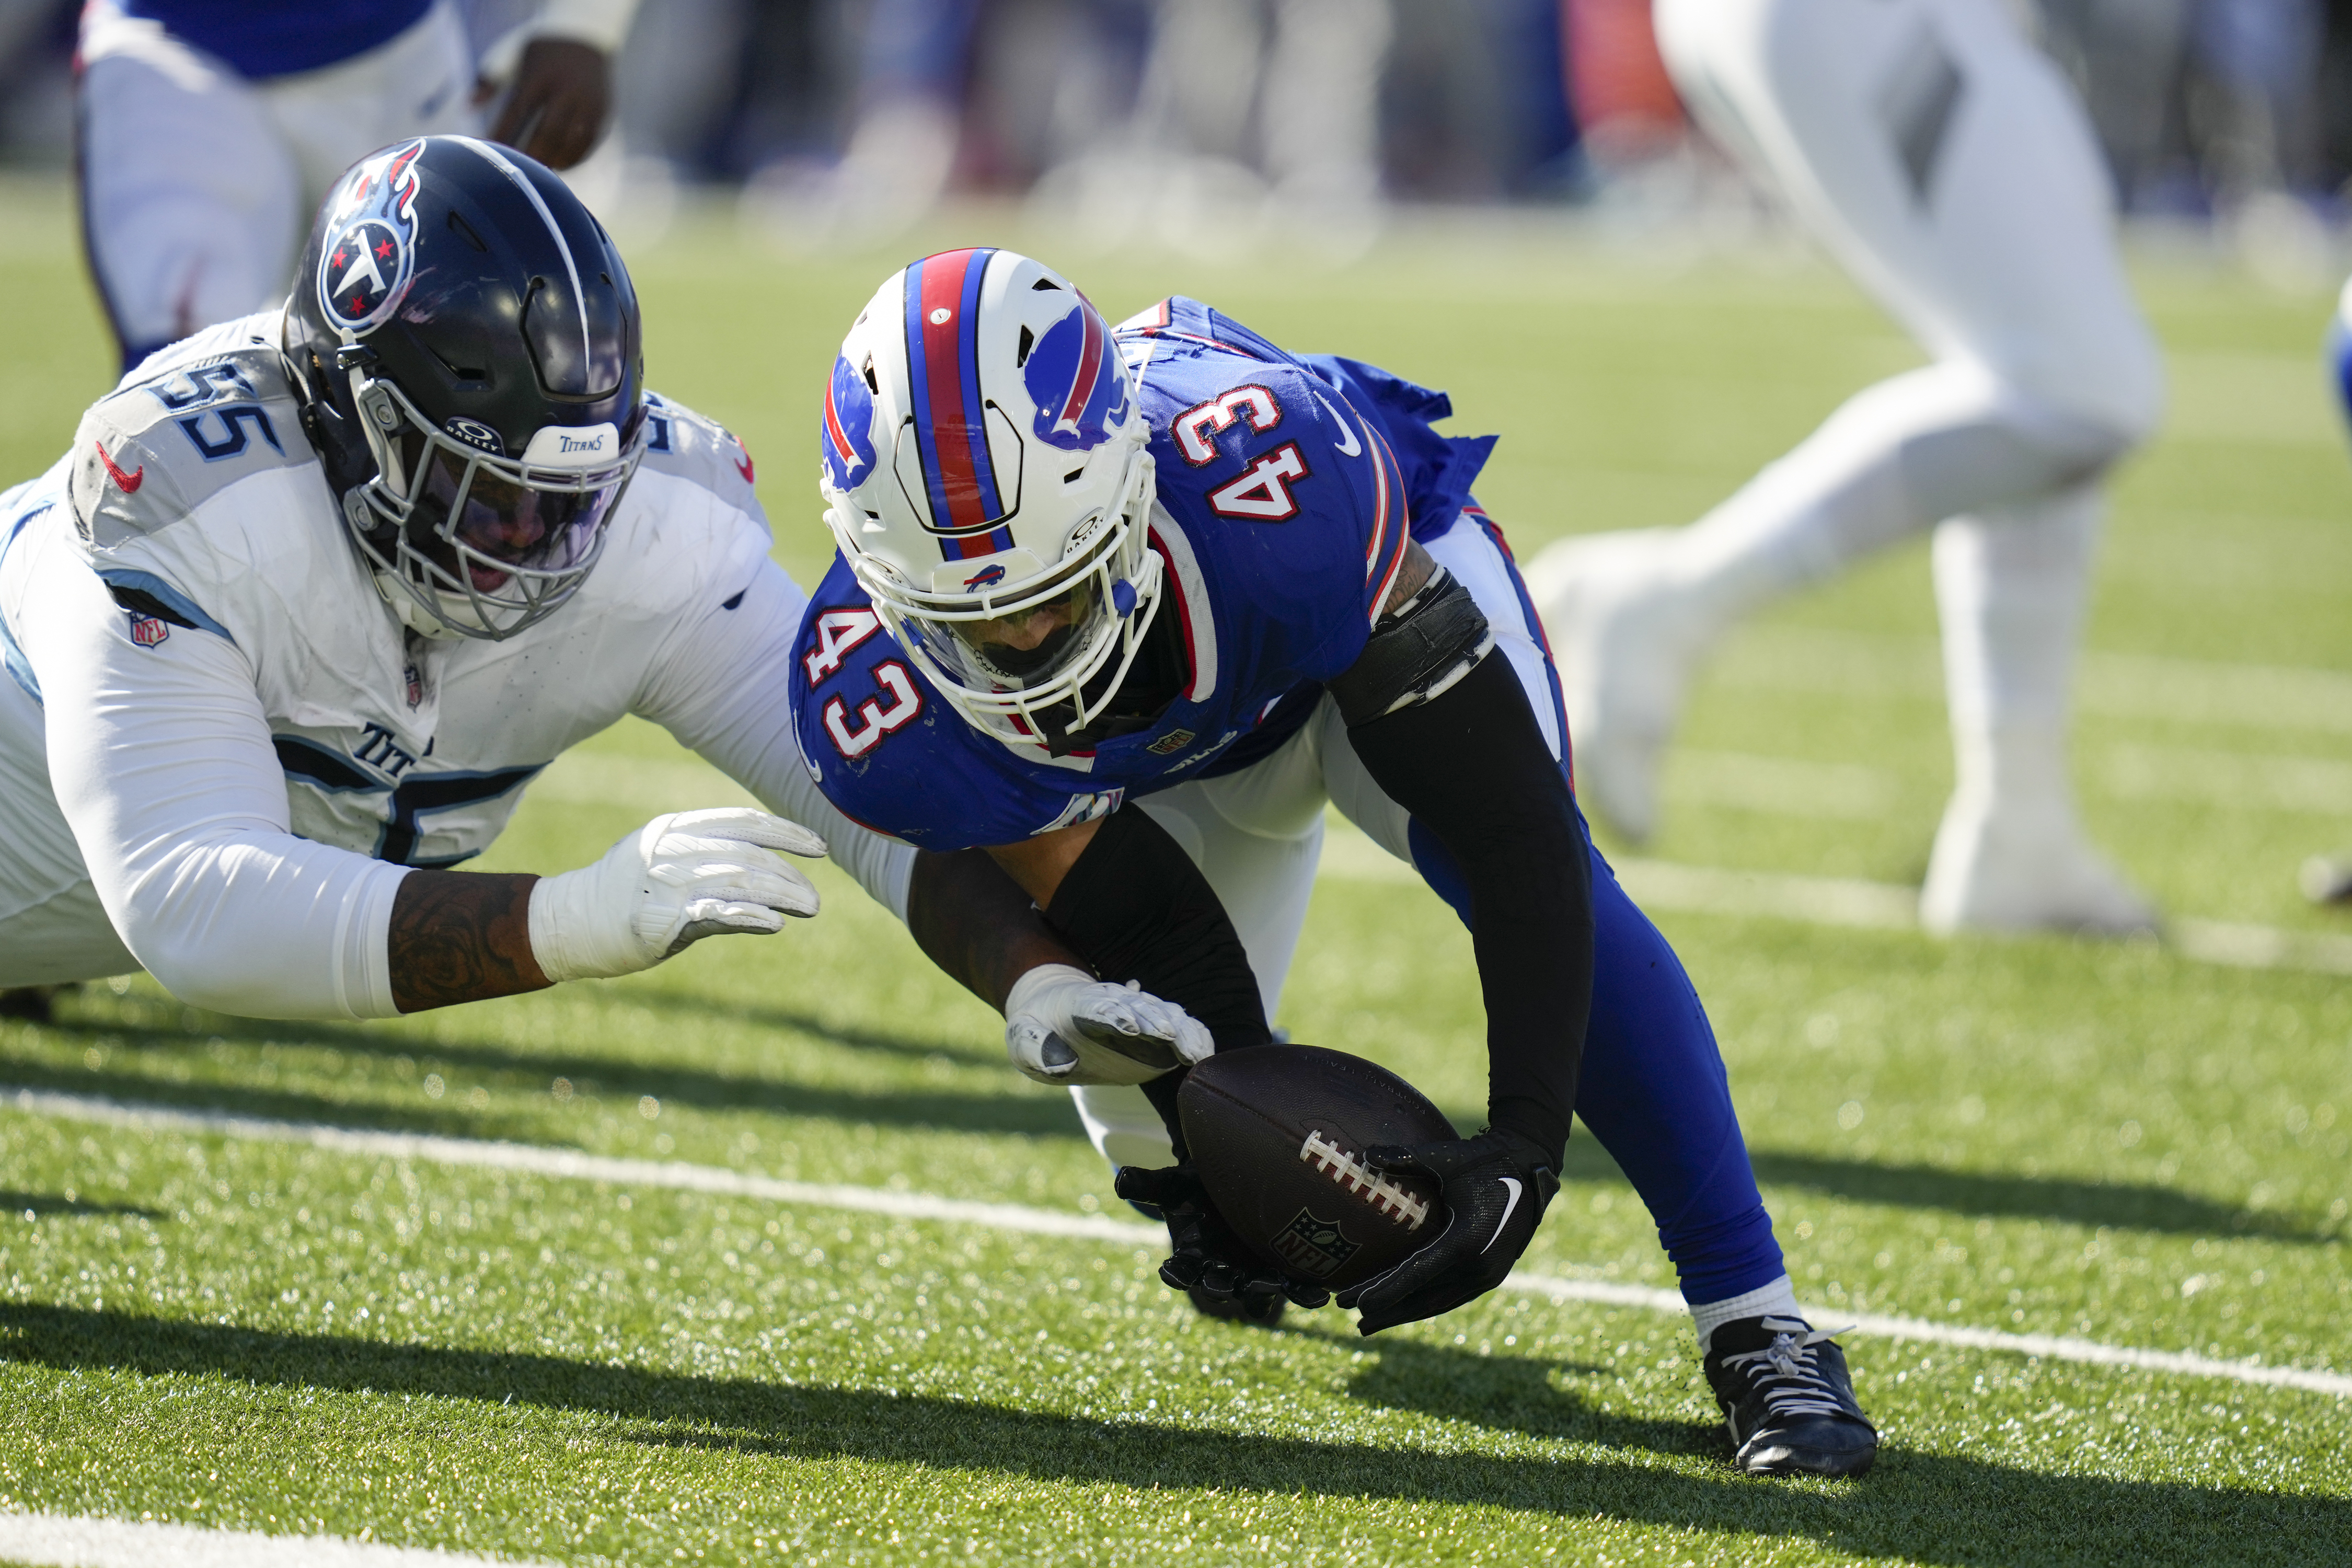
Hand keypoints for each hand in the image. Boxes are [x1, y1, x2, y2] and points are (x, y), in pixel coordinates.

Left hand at [477, 37, 611, 168]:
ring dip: (555, 160)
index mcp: (539, 77)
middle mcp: (566, 91)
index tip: (491, 151)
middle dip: (532, 156)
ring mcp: (588, 103)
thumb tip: (468, 106)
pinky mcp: (603, 111)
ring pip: (571, 143)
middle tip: (520, 172)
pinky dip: (575, 157)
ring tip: (542, 170)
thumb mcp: (512, 56)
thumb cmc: (541, 51)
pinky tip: (561, 163)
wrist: (585, 34)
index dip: (503, 135)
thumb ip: (490, 80)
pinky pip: (589, 143)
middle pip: (547, 134)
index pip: (517, 114)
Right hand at [528, 807, 823, 981]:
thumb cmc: (623, 890)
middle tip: (814, 899)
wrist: (569, 921)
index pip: (743, 820)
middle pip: (748, 854)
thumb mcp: (664, 856)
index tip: (818, 846)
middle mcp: (674, 847)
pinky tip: (773, 923)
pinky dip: (749, 915)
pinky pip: (715, 913)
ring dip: (781, 896)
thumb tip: (764, 863)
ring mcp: (667, 881)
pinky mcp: (661, 917)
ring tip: (809, 908)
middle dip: (788, 875)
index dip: (785, 832)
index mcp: (677, 827)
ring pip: (740, 882)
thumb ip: (707, 852)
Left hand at [1002, 964, 1212, 1083]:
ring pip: (1163, 1016)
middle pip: (1138, 1009)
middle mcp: (1114, 1005)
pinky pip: (1178, 1028)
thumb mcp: (1022, 1039)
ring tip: (1195, 1052)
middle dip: (1154, 1021)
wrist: (1055, 1011)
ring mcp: (1137, 1015)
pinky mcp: (1152, 1031)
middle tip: (1169, 1036)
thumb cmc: (1036, 1028)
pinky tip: (1205, 1052)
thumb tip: (1062, 1064)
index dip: (1113, 1015)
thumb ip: (1035, 1048)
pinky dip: (1192, 1036)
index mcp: (1079, 1005)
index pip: (1098, 1008)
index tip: (1128, 1027)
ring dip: (1179, 1031)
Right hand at [1115, 1163, 1327, 1311]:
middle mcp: (1222, 1271)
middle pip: (1221, 1285)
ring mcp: (1253, 1273)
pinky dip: (1305, 1291)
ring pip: (1260, 1292)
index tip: (1172, 1271)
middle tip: (1227, 1284)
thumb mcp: (1173, 1183)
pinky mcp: (1283, 1268)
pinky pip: (1295, 1285)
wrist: (1229, 1185)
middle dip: (1223, 1286)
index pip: (1180, 1270)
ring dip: (1268, 1293)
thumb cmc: (1196, 1186)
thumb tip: (1120, 1180)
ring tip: (1276, 1288)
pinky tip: (1321, 1293)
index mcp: (1192, 1257)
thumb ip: (1148, 1184)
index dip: (1176, 1273)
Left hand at [1334, 1129, 1557, 1334]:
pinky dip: (1425, 1304)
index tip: (1355, 1304)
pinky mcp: (1492, 1274)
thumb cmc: (1484, 1159)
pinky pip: (1453, 1297)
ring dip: (1403, 1313)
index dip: (1385, 1291)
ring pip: (1438, 1303)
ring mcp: (1489, 1274)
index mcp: (1467, 1240)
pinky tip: (1403, 1307)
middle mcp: (1479, 1265)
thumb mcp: (1446, 1156)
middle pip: (1424, 1298)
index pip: (1417, 1273)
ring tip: (1368, 1322)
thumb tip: (1366, 1155)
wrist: (1529, 1166)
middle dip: (1386, 1310)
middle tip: (1350, 1316)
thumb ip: (1406, 1158)